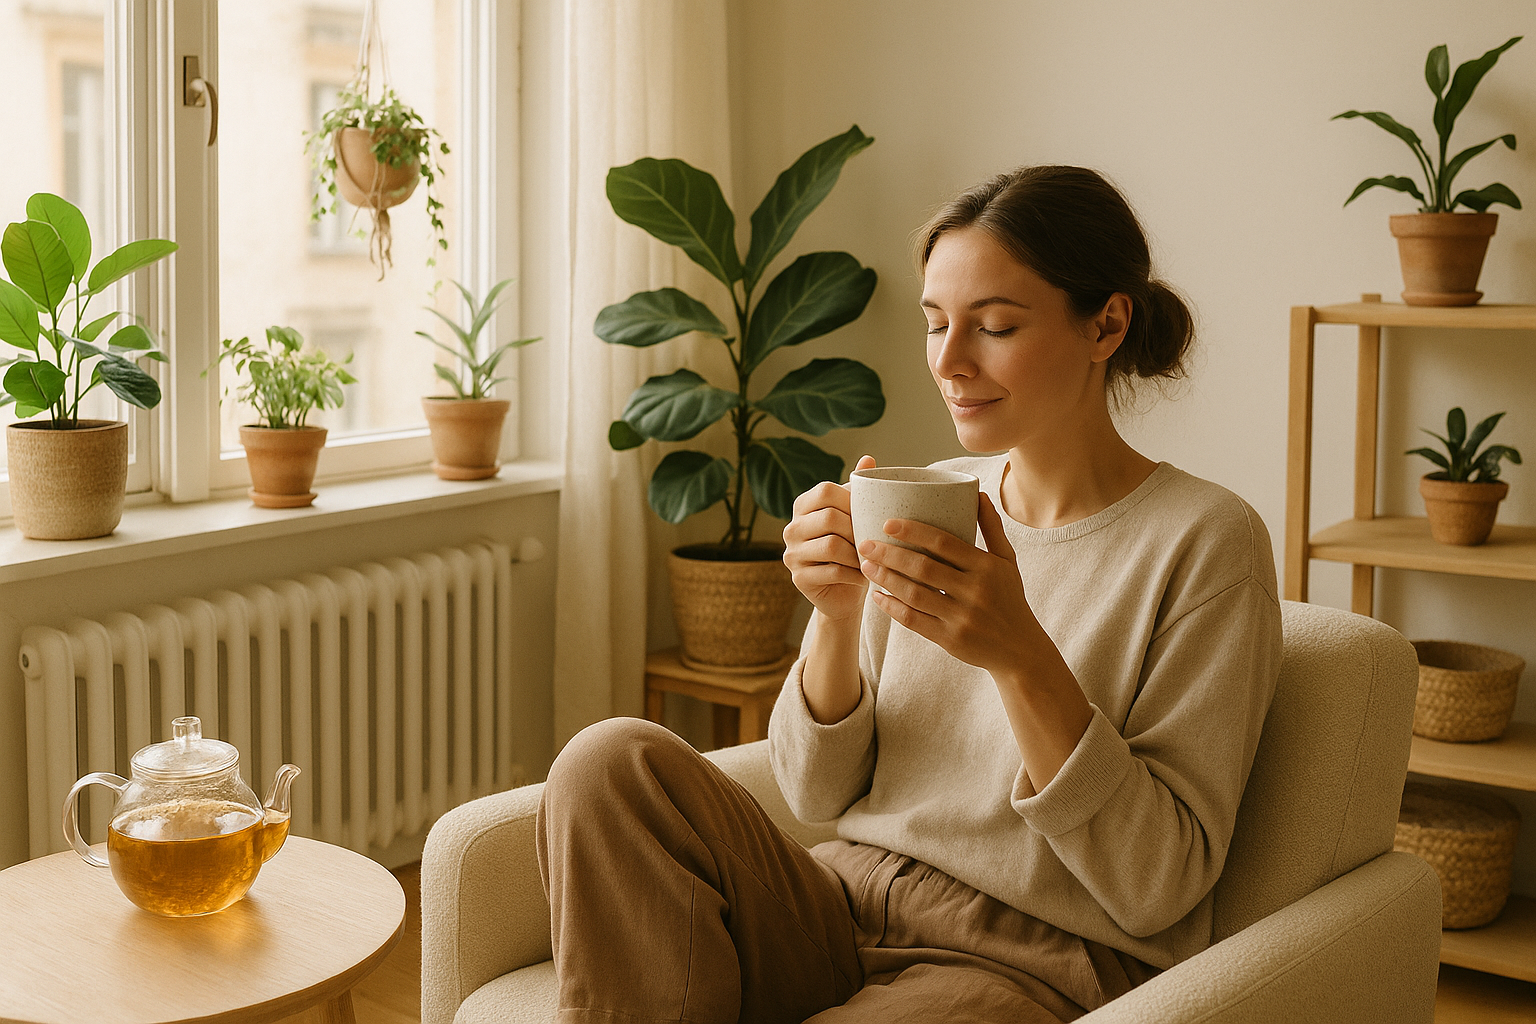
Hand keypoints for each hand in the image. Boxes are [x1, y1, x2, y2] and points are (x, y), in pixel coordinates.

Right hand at [784, 455, 875, 622]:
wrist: (844, 593)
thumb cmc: (852, 549)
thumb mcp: (855, 517)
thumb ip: (858, 490)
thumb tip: (868, 458)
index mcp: (803, 506)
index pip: (826, 491)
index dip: (852, 501)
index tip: (869, 515)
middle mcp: (791, 528)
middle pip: (829, 518)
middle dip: (857, 530)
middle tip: (873, 541)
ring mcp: (791, 555)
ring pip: (831, 545)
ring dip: (857, 554)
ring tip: (870, 558)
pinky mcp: (798, 579)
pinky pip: (832, 571)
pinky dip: (854, 574)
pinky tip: (863, 575)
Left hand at [860, 491, 1093, 789]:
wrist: (1020, 650)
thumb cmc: (1010, 598)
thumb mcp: (1007, 562)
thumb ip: (991, 527)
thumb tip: (976, 492)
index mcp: (986, 567)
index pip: (944, 543)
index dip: (914, 532)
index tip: (887, 523)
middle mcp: (975, 591)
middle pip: (923, 568)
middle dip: (890, 554)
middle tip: (864, 543)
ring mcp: (962, 617)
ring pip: (915, 594)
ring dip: (886, 579)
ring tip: (865, 566)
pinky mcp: (950, 640)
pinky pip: (915, 621)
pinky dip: (893, 608)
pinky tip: (877, 596)